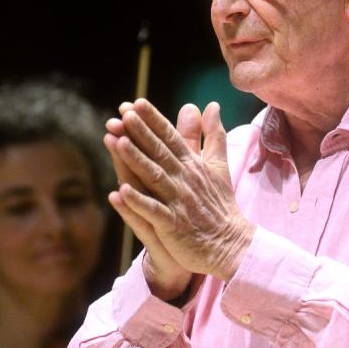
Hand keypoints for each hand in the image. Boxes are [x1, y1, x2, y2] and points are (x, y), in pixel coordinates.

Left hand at [114, 99, 253, 281]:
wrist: (231, 244)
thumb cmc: (220, 205)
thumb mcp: (219, 165)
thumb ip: (213, 135)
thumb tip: (212, 105)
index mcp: (192, 164)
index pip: (170, 137)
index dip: (153, 120)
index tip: (135, 103)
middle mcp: (184, 179)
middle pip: (159, 151)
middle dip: (140, 132)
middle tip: (122, 114)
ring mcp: (178, 201)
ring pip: (154, 177)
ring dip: (136, 160)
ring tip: (117, 142)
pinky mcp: (174, 225)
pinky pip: (154, 211)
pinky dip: (138, 202)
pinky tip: (120, 192)